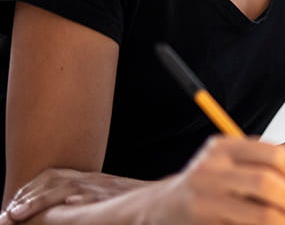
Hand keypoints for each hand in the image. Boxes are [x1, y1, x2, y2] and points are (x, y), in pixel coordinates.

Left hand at [0, 169, 145, 223]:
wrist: (164, 202)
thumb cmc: (135, 206)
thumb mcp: (107, 199)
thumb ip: (86, 201)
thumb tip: (68, 207)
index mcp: (91, 179)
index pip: (54, 175)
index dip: (31, 188)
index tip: (14, 203)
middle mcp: (94, 180)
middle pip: (53, 180)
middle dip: (27, 196)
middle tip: (8, 214)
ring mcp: (102, 188)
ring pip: (64, 188)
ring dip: (37, 201)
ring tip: (17, 214)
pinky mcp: (111, 197)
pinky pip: (89, 197)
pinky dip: (73, 200)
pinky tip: (59, 206)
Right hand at [146, 136, 284, 224]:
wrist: (159, 209)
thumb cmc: (209, 189)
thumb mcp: (234, 169)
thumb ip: (272, 175)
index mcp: (223, 146)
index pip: (275, 155)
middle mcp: (210, 168)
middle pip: (267, 183)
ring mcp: (203, 198)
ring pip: (260, 214)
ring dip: (284, 223)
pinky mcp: (203, 223)